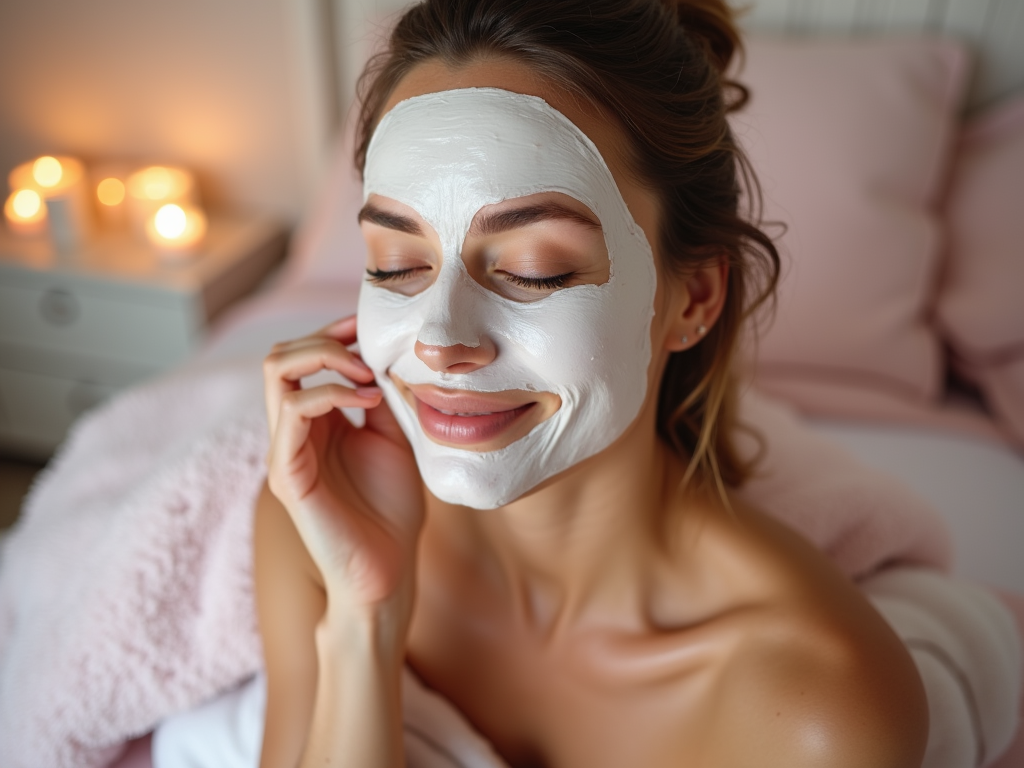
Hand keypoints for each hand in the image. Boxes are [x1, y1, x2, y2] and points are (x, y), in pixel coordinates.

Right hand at [263, 316, 423, 614]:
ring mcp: (285, 452)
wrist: (389, 571)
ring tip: (368, 375)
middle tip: (366, 351)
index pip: (301, 359)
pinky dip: (331, 393)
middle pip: (280, 357)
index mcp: (315, 424)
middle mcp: (292, 433)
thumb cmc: (391, 510)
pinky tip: (368, 401)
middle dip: (323, 339)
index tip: (366, 325)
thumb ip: (380, 399)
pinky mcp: (287, 475)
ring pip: (276, 374)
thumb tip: (382, 354)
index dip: (331, 332)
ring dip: (325, 358)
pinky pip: (293, 412)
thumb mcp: (394, 438)